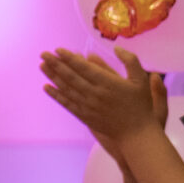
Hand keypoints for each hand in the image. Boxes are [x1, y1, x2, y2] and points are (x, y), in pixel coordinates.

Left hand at [42, 46, 165, 152]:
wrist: (136, 134)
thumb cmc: (140, 106)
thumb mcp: (141, 81)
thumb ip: (131, 62)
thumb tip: (117, 48)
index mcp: (108, 83)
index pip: (84, 67)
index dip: (69, 58)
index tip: (58, 49)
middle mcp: (95, 94)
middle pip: (71, 76)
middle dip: (56, 63)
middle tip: (43, 53)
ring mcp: (88, 106)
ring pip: (66, 88)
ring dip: (52, 76)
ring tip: (42, 65)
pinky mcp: (84, 116)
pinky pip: (67, 103)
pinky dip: (55, 94)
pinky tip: (46, 87)